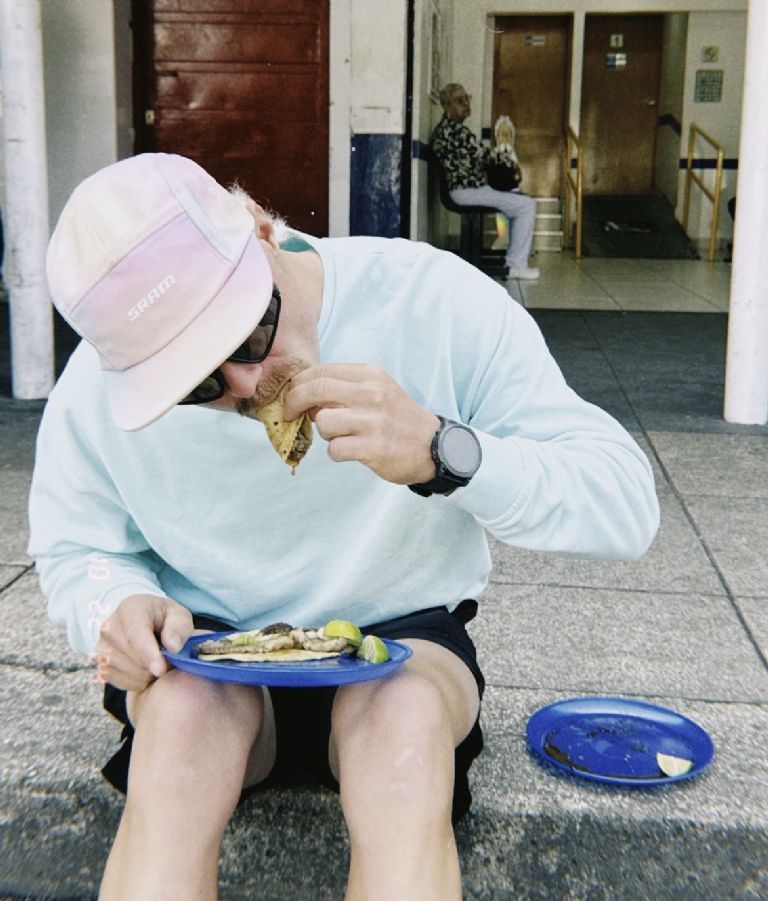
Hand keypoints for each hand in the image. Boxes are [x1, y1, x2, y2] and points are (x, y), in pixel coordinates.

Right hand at [94, 594, 192, 691]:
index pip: (136, 636)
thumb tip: (173, 647)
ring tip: (158, 662)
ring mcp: (101, 646)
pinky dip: (136, 681)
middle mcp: (110, 627)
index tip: (161, 670)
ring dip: (146, 674)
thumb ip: (179, 628)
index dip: (148, 655)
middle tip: (169, 661)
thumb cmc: (164, 618)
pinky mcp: (100, 663)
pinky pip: (120, 681)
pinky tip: (146, 670)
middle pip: (131, 657)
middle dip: (153, 666)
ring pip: (125, 672)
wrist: (144, 621)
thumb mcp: (179, 616)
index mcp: (130, 609)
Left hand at [284, 363, 438, 484]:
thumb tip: (305, 396)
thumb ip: (345, 388)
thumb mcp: (378, 390)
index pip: (321, 371)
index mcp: (371, 375)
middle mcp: (372, 394)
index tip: (291, 395)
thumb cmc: (399, 419)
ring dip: (325, 432)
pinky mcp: (374, 447)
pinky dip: (337, 452)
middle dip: (294, 402)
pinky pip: (335, 449)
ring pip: (323, 422)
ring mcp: (373, 421)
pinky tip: (352, 450)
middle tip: (290, 414)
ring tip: (342, 436)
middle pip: (315, 391)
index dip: (298, 384)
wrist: (434, 446)